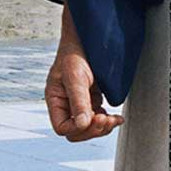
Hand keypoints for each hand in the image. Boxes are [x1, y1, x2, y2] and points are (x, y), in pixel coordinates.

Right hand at [45, 13, 120, 141]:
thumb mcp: (76, 76)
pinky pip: (97, 119)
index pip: (62, 127)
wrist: (88, 39)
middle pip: (75, 132)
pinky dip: (107, 121)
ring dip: (102, 128)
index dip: (77, 128)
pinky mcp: (91, 100)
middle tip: (107, 119)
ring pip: (88, 128)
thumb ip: (79, 100)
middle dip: (92, 130)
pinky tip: (115, 116)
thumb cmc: (76, 53)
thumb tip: (82, 124)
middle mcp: (65, 104)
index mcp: (55, 100)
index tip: (93, 117)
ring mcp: (79, 104)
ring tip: (114, 119)